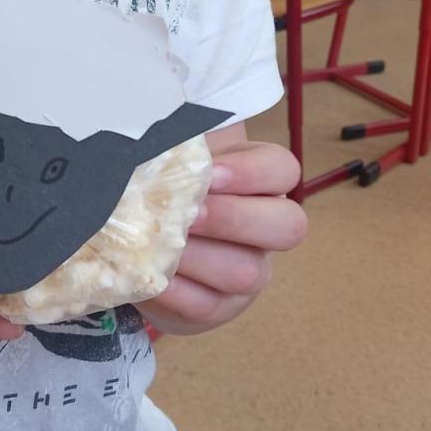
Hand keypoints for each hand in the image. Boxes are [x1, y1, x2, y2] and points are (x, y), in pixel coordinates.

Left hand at [138, 140, 305, 335]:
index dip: (251, 173)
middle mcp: (267, 229)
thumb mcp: (176, 152)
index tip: (211, 173)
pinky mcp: (218, 307)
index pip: (282, 169)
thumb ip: (178, 136)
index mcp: (261, 181)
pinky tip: (153, 275)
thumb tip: (157, 123)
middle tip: (189, 213)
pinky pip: (207, 305)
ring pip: (246, 272)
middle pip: (287, 226)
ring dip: (200, 257)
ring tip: (162, 243)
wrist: (143, 238)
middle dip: (234, 219)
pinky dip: (177, 291)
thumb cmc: (167, 184)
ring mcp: (249, 272)